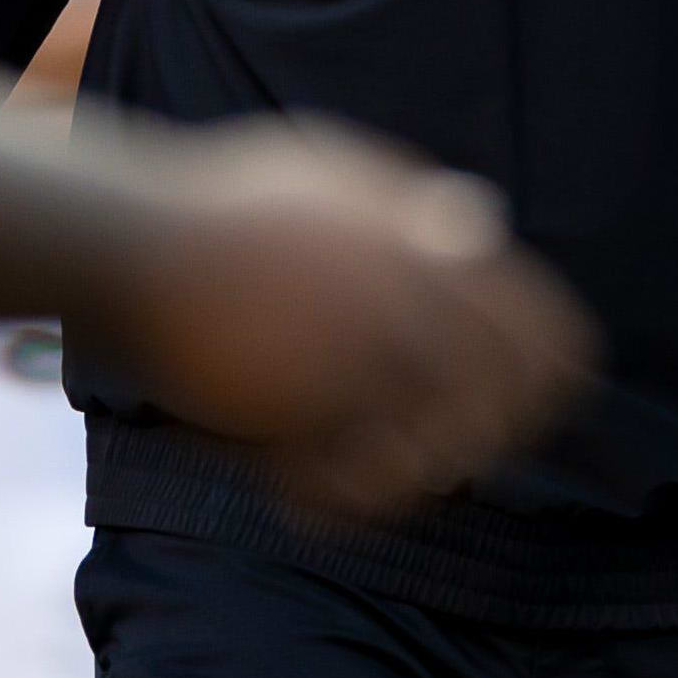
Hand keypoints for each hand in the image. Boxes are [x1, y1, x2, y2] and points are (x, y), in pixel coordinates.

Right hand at [82, 119, 591, 521]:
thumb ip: (416, 207)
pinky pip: (353, 487)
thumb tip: (487, 220)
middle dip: (481, 445)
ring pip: (433, 461)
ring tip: (363, 477)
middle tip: (443, 459)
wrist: (128, 242)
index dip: (549, 383)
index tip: (526, 410)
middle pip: (503, 411)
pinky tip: (300, 493)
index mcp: (432, 247)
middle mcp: (410, 302)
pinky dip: (332, 502)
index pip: (549, 334)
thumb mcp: (336, 175)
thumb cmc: (224, 202)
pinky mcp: (299, 410)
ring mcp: (357, 358)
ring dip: (403, 480)